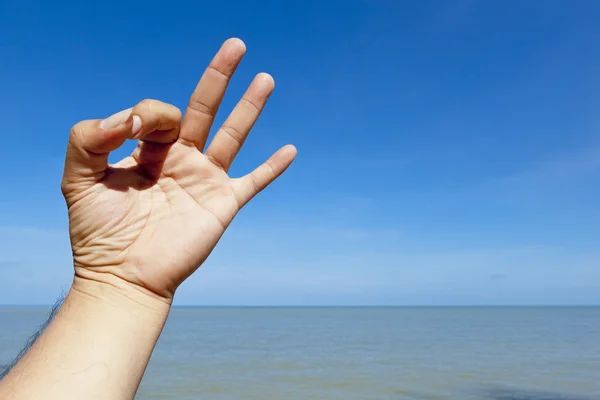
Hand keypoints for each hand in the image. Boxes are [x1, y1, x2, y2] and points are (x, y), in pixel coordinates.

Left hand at [61, 38, 296, 301]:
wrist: (122, 277)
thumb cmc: (98, 233)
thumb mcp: (78, 178)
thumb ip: (88, 138)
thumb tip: (127, 117)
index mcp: (149, 151)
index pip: (160, 112)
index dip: (149, 112)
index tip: (132, 129)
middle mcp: (181, 160)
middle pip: (204, 108)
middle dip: (219, 76)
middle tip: (236, 45)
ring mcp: (205, 181)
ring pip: (233, 136)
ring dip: (250, 107)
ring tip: (265, 78)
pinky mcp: (223, 204)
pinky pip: (253, 182)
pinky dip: (273, 168)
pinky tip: (290, 150)